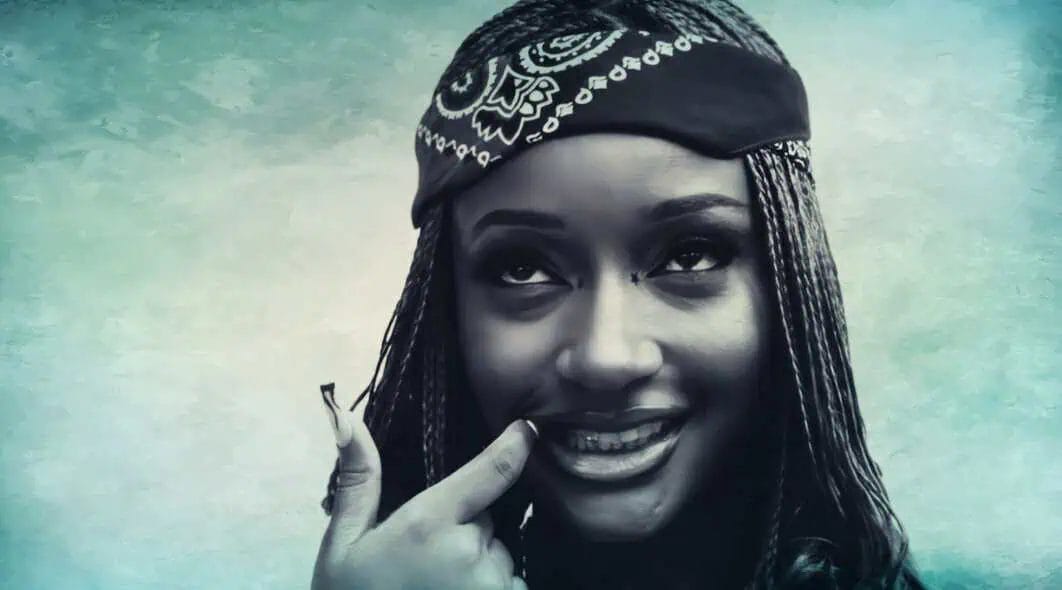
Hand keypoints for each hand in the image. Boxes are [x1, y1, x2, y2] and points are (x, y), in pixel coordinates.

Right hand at [312, 383, 535, 589]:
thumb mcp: (344, 545)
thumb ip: (358, 481)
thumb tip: (346, 417)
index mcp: (430, 524)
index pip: (491, 471)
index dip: (516, 445)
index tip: (531, 428)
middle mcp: (471, 553)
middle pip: (488, 520)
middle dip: (467, 530)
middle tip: (426, 561)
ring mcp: (493, 586)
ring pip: (499, 556)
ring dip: (480, 566)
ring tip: (437, 589)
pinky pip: (510, 586)